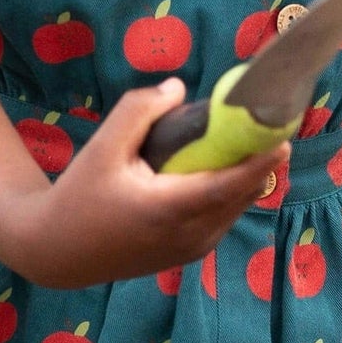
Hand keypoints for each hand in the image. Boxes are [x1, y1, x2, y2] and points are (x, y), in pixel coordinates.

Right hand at [7, 79, 290, 289]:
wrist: (58, 253)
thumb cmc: (78, 198)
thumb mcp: (102, 148)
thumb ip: (140, 111)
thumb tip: (178, 89)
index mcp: (172, 210)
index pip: (233, 184)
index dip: (262, 159)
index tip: (283, 132)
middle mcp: (191, 236)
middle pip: (243, 194)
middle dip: (257, 159)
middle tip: (263, 122)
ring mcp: (193, 250)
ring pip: (236, 207)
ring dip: (243, 176)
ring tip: (243, 139)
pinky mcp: (190, 254)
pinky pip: (222, 217)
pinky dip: (228, 192)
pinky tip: (217, 167)